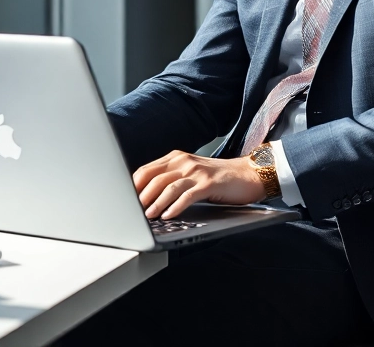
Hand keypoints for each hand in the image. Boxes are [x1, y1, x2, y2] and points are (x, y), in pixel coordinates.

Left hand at [132, 150, 265, 219]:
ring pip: (168, 187)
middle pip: (153, 178)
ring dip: (155, 203)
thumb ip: (171, 179)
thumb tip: (146, 197)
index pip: (146, 170)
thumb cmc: (218, 178)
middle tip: (131, 212)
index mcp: (176, 158)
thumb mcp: (191, 174)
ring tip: (147, 216)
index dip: (133, 186)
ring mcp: (197, 171)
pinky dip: (175, 206)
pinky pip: (187, 195)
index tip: (124, 202)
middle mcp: (184, 161)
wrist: (249, 174)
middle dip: (140, 197)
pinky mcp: (209, 183)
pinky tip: (168, 215)